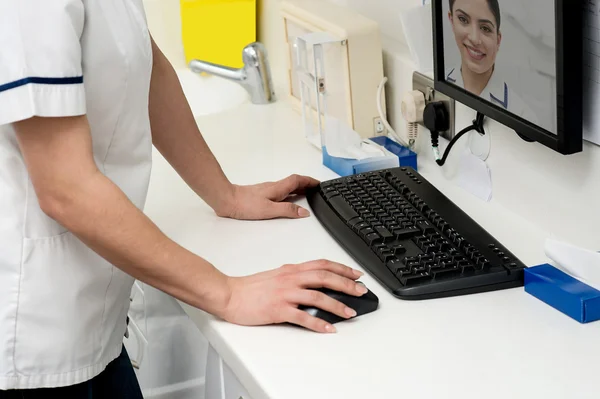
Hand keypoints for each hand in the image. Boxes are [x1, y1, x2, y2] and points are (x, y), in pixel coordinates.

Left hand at [217, 174, 319, 219]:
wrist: (227, 200)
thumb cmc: (245, 204)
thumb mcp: (269, 210)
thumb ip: (287, 211)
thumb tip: (304, 212)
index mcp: (278, 188)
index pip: (298, 180)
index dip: (310, 181)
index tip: (319, 183)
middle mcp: (274, 187)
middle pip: (294, 182)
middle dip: (307, 184)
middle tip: (316, 189)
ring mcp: (267, 190)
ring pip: (287, 186)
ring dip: (298, 188)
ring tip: (306, 194)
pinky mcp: (261, 195)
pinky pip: (280, 191)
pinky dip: (289, 193)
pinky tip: (287, 200)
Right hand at [221, 260, 366, 332]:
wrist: (229, 294)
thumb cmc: (250, 287)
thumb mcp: (277, 276)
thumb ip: (295, 277)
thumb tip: (314, 283)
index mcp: (291, 270)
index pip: (322, 265)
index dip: (342, 268)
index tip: (356, 274)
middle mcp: (291, 279)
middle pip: (325, 278)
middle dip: (347, 284)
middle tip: (361, 291)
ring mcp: (285, 294)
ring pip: (317, 296)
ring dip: (337, 305)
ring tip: (350, 312)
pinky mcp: (278, 310)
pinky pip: (302, 317)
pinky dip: (318, 324)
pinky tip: (328, 329)